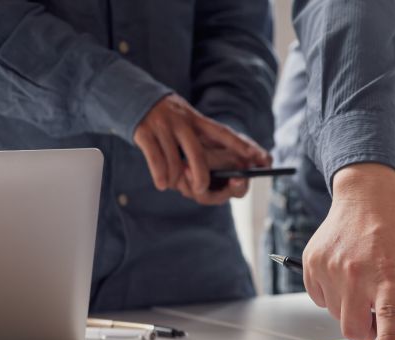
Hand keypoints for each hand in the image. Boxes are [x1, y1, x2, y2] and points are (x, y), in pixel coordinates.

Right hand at [133, 94, 268, 204]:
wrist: (132, 95)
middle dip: (200, 177)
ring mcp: (163, 126)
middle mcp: (182, 121)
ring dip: (175, 180)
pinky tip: (162, 184)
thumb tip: (214, 169)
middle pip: (198, 155)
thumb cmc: (167, 117)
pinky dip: (160, 176)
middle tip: (200, 189)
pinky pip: (156, 160)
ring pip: (175, 162)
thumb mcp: (187, 120)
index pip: (223, 133)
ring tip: (172, 185)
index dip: (242, 146)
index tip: (261, 157)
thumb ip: (202, 140)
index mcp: (197, 119)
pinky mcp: (144, 132)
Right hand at [302, 163, 394, 339]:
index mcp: (386, 273)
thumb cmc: (393, 237)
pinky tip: (344, 272)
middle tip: (375, 319)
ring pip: (337, 315)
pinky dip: (333, 294)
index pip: (388, 315)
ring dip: (350, 309)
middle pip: (354, 329)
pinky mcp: (311, 265)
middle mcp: (356, 272)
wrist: (364, 201)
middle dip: (365, 333)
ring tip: (361, 280)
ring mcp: (329, 269)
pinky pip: (320, 299)